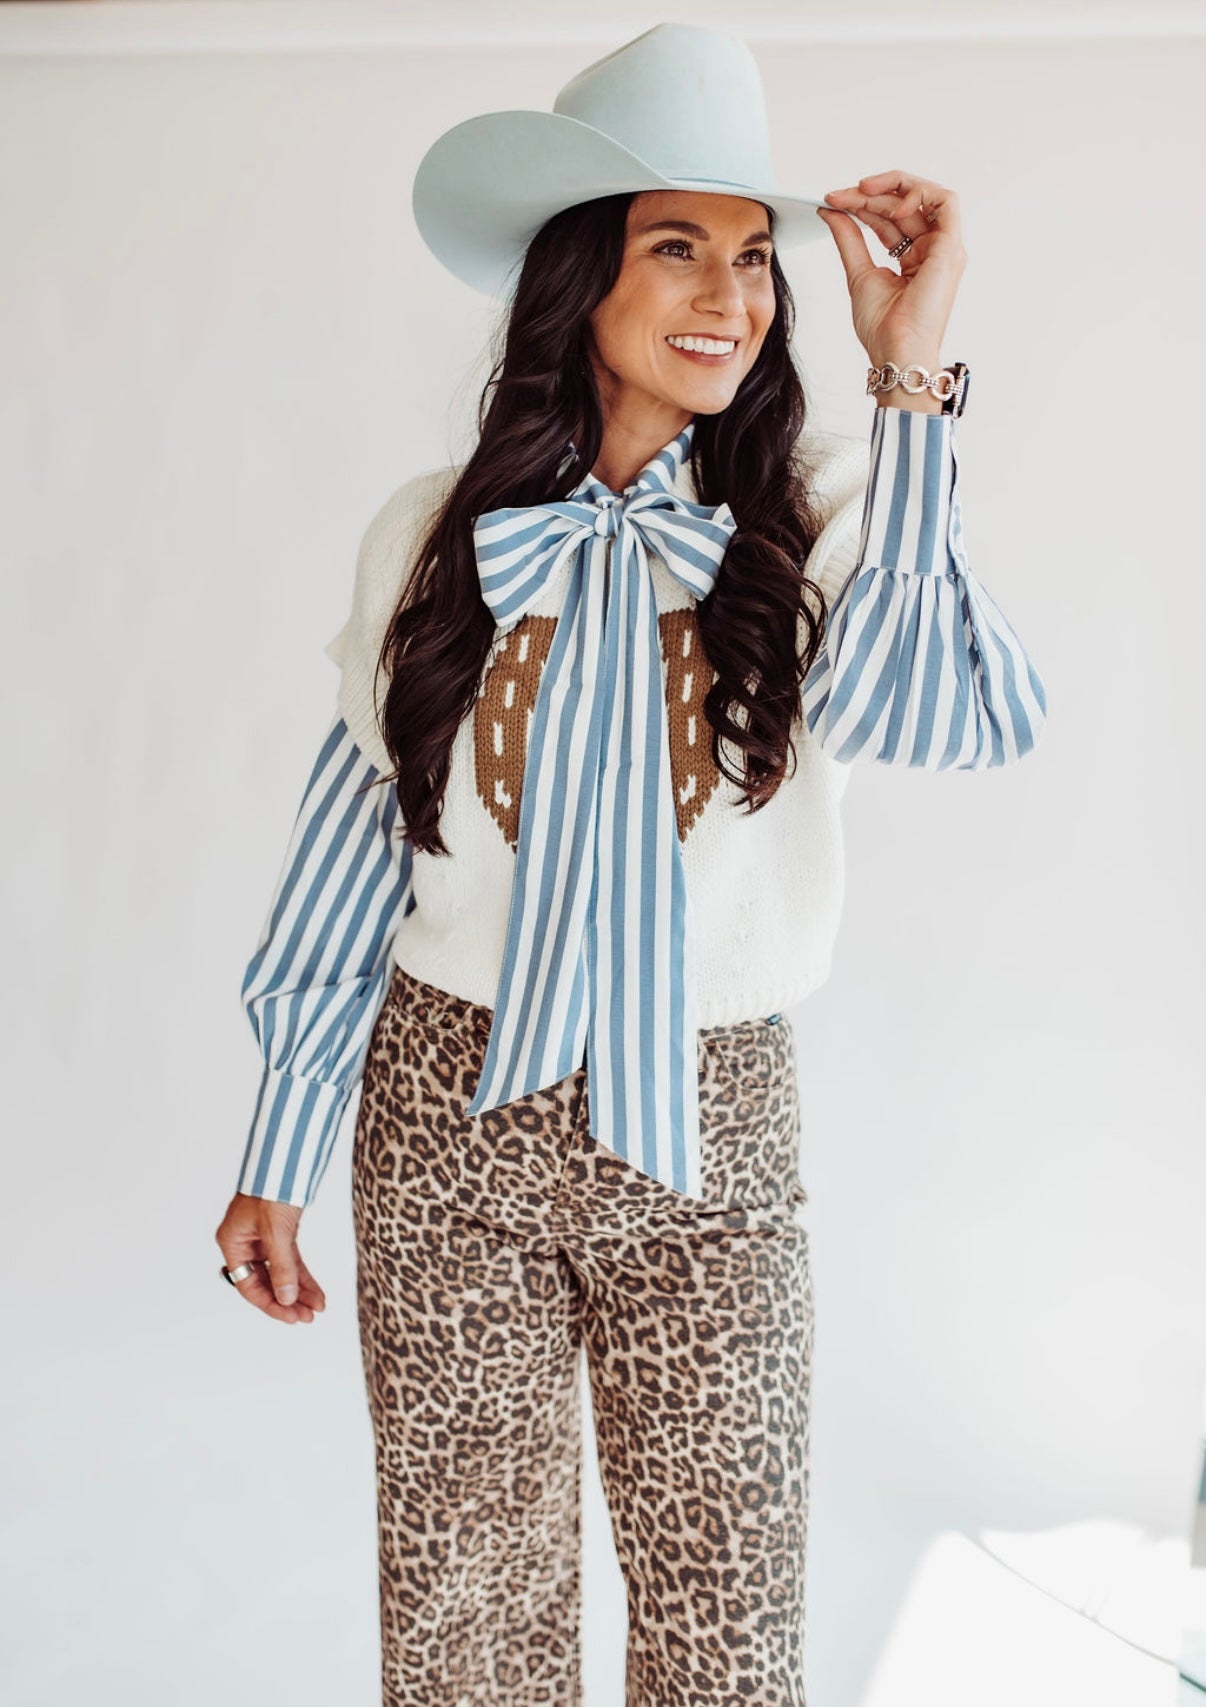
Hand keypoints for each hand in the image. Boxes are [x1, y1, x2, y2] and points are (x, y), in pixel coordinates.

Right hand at [215, 1192, 325, 1323]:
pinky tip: (316, 1291)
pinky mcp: (279, 1231)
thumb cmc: (273, 1187)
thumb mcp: (277, 1231)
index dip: (270, 1303)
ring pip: (280, 1272)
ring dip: (299, 1290)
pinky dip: (303, 1275)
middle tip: (308, 1317)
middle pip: (265, 1281)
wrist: (287, 1159)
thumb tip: (287, 1299)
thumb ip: (282, 1267)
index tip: (292, 1316)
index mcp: (233, 1242)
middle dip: (288, 1300)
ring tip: (318, 1308)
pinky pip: (290, 1260)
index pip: (249, 1284)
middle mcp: (245, 1242)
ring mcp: (262, 1237)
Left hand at [816, 170, 966, 372]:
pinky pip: (946, 201)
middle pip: (905, 206)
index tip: (834, 201)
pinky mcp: (951, 248)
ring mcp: (945, 248)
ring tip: (862, 192)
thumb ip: (849, 238)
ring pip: (925, 197)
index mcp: (914, 259)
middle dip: (871, 194)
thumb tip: (832, 209)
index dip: (863, 205)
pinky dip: (919, 194)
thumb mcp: (858, 272)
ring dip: (892, 188)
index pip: (891, 219)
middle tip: (841, 196)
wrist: (895, 351)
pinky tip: (891, 205)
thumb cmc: (883, 329)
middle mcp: (933, 250)